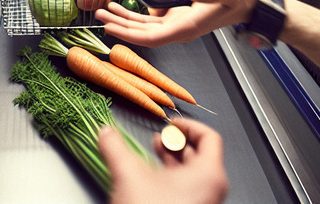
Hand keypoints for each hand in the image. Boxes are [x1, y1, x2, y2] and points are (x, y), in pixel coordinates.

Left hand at [95, 0, 259, 47]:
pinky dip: (134, 15)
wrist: (248, 1)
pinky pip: (150, 20)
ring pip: (143, 27)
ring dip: (123, 20)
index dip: (129, 34)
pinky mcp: (176, 17)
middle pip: (142, 33)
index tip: (109, 29)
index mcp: (187, 27)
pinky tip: (123, 8)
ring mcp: (176, 24)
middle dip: (119, 26)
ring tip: (103, 10)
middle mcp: (178, 29)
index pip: (151, 37)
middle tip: (97, 15)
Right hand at [100, 117, 227, 203]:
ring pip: (194, 174)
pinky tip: (152, 180)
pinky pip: (189, 190)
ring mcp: (205, 203)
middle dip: (176, 143)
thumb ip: (115, 148)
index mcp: (208, 174)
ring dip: (173, 161)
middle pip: (201, 154)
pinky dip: (173, 179)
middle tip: (159, 139)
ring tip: (153, 155)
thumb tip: (106, 133)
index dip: (188, 126)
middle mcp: (212, 190)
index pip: (209, 137)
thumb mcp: (128, 176)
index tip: (171, 124)